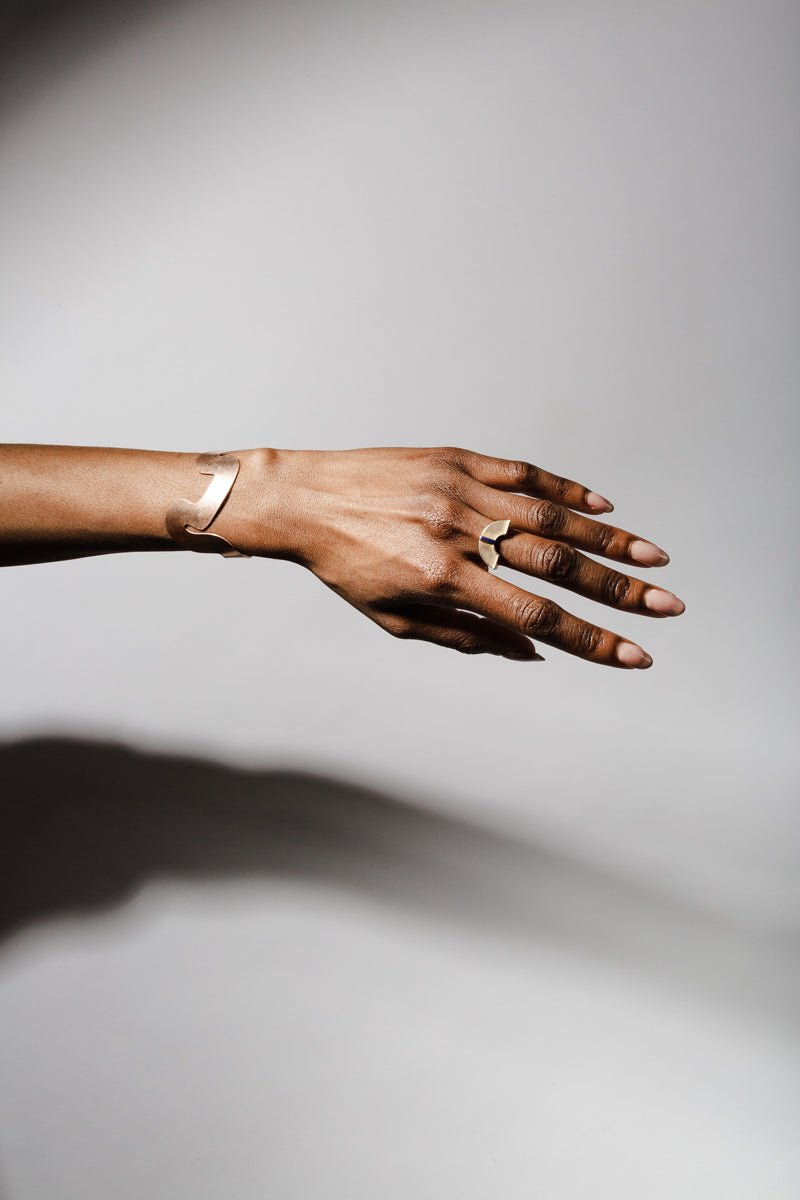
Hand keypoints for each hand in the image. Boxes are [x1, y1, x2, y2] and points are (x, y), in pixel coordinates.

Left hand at [229, 446, 684, 665]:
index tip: (636, 654)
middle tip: (668, 606)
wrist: (302, 499)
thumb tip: (533, 648)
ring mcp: (462, 490)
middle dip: (619, 591)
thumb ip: (466, 636)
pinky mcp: (458, 458)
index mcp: (444, 578)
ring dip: (607, 540)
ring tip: (654, 558)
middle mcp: (459, 532)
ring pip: (550, 515)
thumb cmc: (344, 566)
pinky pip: (524, 472)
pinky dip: (567, 489)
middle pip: (556, 566)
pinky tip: (602, 508)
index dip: (592, 639)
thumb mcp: (395, 618)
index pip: (536, 617)